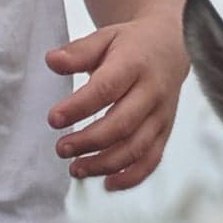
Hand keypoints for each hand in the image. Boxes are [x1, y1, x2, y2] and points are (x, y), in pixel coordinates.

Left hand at [46, 10, 188, 191]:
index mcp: (134, 64)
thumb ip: (78, 52)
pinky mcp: (165, 131)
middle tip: (61, 148)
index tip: (54, 119)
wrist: (171, 46)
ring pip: (136, 147)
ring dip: (105, 163)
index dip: (79, 107)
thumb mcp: (104, 38)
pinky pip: (151, 159)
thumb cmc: (131, 45)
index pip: (106, 89)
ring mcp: (161, 115)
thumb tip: (51, 61)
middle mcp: (152, 92)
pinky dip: (131, 176)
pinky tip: (107, 184)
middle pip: (122, 124)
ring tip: (75, 168)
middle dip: (89, 141)